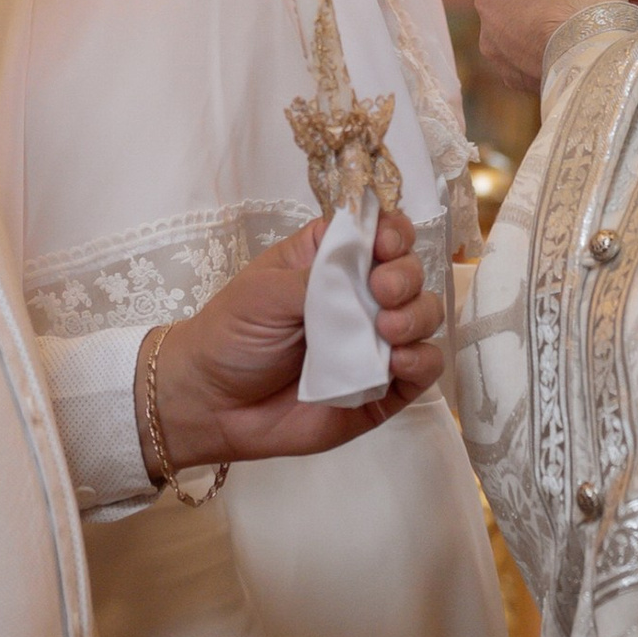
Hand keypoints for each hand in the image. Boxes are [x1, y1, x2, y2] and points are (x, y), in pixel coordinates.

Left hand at [147, 209, 442, 475]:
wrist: (212, 404)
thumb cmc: (232, 335)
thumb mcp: (266, 292)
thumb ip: (319, 279)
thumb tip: (368, 272)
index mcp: (330, 261)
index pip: (380, 232)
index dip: (393, 232)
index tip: (384, 245)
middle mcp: (360, 296)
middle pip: (410, 270)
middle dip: (406, 275)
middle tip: (381, 292)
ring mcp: (375, 342)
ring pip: (425, 316)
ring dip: (417, 316)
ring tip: (387, 329)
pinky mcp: (384, 387)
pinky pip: (423, 369)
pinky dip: (422, 360)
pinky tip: (397, 361)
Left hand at [473, 0, 625, 95]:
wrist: (598, 55)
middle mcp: (487, 31)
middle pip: (514, 7)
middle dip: (539, 2)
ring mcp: (504, 62)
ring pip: (526, 36)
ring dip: (548, 29)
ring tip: (585, 22)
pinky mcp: (524, 85)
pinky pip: (538, 60)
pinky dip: (555, 53)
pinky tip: (582, 44)